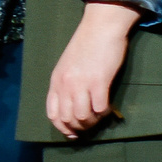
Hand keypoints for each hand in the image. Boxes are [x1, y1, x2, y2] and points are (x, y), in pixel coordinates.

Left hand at [44, 1, 138, 136]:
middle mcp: (65, 84)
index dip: (62, 127)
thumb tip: (72, 105)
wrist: (100, 27)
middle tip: (91, 126)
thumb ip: (66, 83)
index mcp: (56, 81)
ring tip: (100, 116)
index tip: (73, 133)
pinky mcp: (99, 81)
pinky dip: (105, 113)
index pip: (52, 114)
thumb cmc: (86, 45)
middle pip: (67, 119)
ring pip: (82, 117)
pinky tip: (109, 108)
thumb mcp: (67, 65)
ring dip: (93, 122)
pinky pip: (100, 108)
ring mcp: (81, 83)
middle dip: (80, 128)